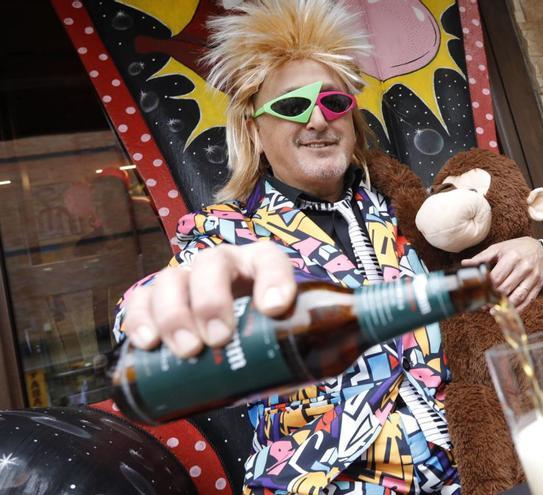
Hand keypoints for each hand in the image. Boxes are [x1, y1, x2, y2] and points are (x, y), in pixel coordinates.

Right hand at [122, 242, 296, 357]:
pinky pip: (139, 299)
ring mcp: (185, 279)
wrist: (229, 335)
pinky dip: (139, 320)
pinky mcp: (156, 299)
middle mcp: (221, 265)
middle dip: (212, 301)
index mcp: (258, 266)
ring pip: (171, 280)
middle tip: (219, 338)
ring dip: (175, 315)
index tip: (274, 309)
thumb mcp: (282, 332)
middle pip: (211, 264)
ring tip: (188, 351)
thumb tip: (323, 363)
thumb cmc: (259, 331)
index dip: (273, 279)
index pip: (269, 259)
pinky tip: (147, 344)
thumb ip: (296, 341)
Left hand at [462, 237, 542, 311]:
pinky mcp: (538, 284)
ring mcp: (533, 277)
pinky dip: (517, 308)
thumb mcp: (498, 248)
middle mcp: (524, 267)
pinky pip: (528, 300)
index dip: (486, 288)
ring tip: (493, 309)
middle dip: (493, 298)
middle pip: (506, 288)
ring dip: (505, 306)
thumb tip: (465, 264)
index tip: (479, 294)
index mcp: (512, 257)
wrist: (538, 248)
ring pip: (518, 297)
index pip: (496, 278)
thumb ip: (481, 257)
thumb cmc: (515, 248)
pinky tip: (508, 310)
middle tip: (484, 304)